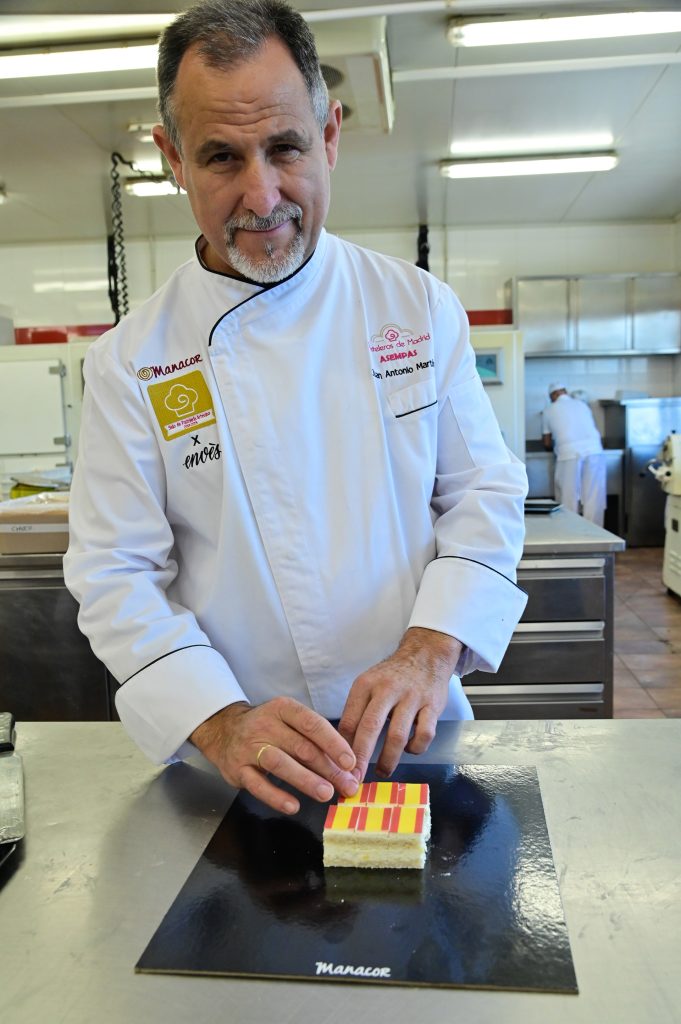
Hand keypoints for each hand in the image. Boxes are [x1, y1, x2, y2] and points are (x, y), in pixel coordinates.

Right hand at [189, 697, 357, 814]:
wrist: (224, 730)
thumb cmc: (268, 728)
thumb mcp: (289, 722)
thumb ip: (314, 741)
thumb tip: (346, 768)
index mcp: (283, 709)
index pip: (312, 724)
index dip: (333, 743)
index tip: (350, 762)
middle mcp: (265, 725)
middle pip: (301, 747)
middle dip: (327, 768)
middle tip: (347, 786)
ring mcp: (249, 747)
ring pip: (280, 763)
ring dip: (305, 780)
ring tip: (326, 793)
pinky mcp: (238, 770)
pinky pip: (258, 785)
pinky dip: (276, 796)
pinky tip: (293, 805)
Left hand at [339, 627, 462, 781]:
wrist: (425, 655)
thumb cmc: (391, 677)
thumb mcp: (368, 685)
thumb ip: (356, 712)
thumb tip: (341, 748)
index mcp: (365, 685)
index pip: (349, 720)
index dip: (342, 748)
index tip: (339, 768)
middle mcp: (387, 689)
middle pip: (370, 728)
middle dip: (361, 758)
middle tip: (355, 780)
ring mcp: (411, 697)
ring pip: (397, 735)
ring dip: (388, 759)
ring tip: (382, 772)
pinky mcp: (432, 705)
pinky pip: (424, 734)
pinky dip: (416, 748)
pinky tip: (409, 749)